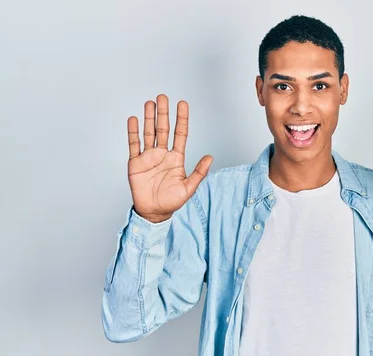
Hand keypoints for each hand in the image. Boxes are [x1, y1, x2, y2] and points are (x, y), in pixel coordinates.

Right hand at [127, 94, 212, 222]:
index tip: (183, 104)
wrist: (154, 212)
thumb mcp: (189, 188)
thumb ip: (199, 172)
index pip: (180, 134)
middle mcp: (163, 154)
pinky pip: (134, 144)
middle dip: (163, 113)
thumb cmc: (172, 201)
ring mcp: (149, 157)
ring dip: (148, 118)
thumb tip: (210, 157)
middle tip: (163, 97)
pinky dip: (133, 132)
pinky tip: (133, 119)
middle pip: (163, 129)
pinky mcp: (136, 163)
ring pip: (149, 133)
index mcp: (176, 158)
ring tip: (149, 103)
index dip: (182, 119)